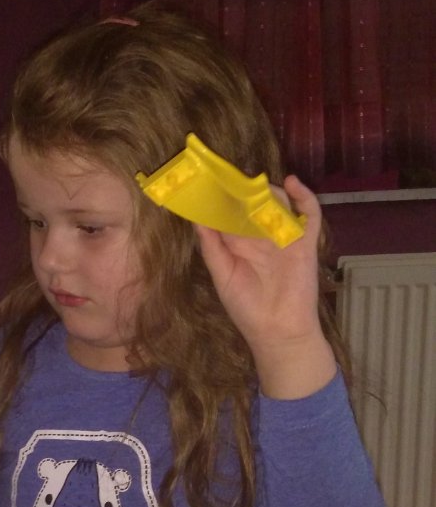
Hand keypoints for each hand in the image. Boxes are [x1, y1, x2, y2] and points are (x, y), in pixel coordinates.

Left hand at [194, 175, 336, 397]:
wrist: (277, 332)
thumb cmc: (248, 308)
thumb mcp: (222, 275)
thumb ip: (211, 246)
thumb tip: (196, 218)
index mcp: (239, 242)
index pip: (231, 211)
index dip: (221, 195)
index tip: (208, 177)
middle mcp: (261, 236)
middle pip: (255, 202)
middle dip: (244, 188)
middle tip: (230, 174)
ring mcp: (284, 237)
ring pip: (280, 203)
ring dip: (268, 191)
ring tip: (254, 186)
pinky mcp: (306, 242)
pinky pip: (309, 214)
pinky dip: (304, 196)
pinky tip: (291, 183)